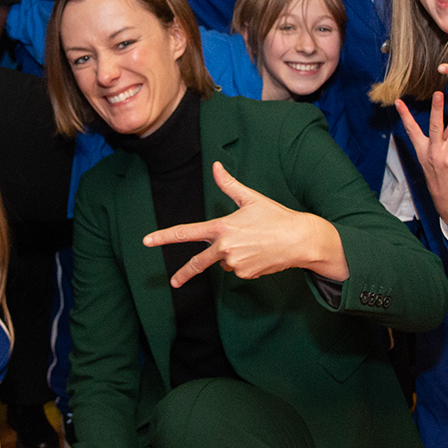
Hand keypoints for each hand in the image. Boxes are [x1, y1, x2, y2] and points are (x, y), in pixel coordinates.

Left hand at [142, 161, 348, 284]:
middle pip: (198, 263)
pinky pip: (238, 269)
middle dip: (184, 273)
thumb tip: (216, 166)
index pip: (187, 233)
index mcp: (222, 227)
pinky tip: (261, 253)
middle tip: (173, 281)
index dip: (164, 237)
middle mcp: (225, 248)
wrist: (301, 240)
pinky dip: (246, 262)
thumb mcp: (251, 198)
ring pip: (225, 262)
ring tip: (256, 242)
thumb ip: (229, 184)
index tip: (147, 241)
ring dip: (233, 255)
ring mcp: (235, 264)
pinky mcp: (246, 275)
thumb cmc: (276, 216)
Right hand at [395, 92, 447, 236]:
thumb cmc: (439, 177)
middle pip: (436, 125)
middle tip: (438, 93)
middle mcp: (432, 152)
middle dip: (437, 107)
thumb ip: (439, 140)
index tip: (398, 101)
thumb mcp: (431, 160)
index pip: (411, 129)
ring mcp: (446, 156)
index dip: (405, 114)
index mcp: (422, 151)